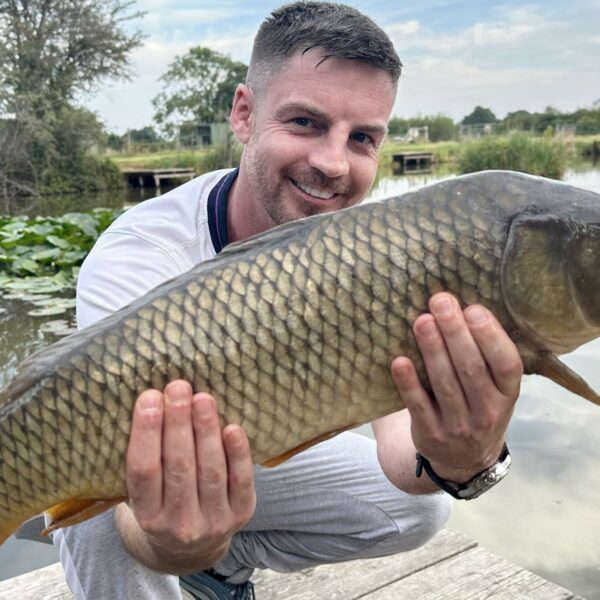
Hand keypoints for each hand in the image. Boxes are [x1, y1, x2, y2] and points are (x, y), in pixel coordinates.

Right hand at [123, 380, 255, 571]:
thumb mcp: (145, 492)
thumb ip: (147, 456)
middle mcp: (178, 523)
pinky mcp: (241, 514)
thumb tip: (152, 399)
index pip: (143, 471)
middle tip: (178, 387)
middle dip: (178, 423)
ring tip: (203, 399)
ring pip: (210, 471)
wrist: (192, 548)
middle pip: (178, 467)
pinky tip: (233, 427)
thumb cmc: (164, 501)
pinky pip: (241, 480)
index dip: (146, 432)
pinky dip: (238, 453)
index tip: (149, 397)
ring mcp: (212, 521)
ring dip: (207, 431)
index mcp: (146, 515)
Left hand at [391, 292, 521, 483]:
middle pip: (471, 369)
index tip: (473, 309)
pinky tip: (399, 361)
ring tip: (422, 321)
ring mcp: (460, 427)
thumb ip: (484, 357)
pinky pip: (418, 406)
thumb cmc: (477, 406)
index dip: (491, 337)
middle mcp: (488, 413)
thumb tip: (458, 307)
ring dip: (433, 351)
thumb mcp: (494, 389)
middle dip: (455, 333)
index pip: (506, 365)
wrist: (463, 459)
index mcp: (508, 394)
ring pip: (445, 385)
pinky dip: (408, 384)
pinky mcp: (431, 435)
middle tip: (441, 302)